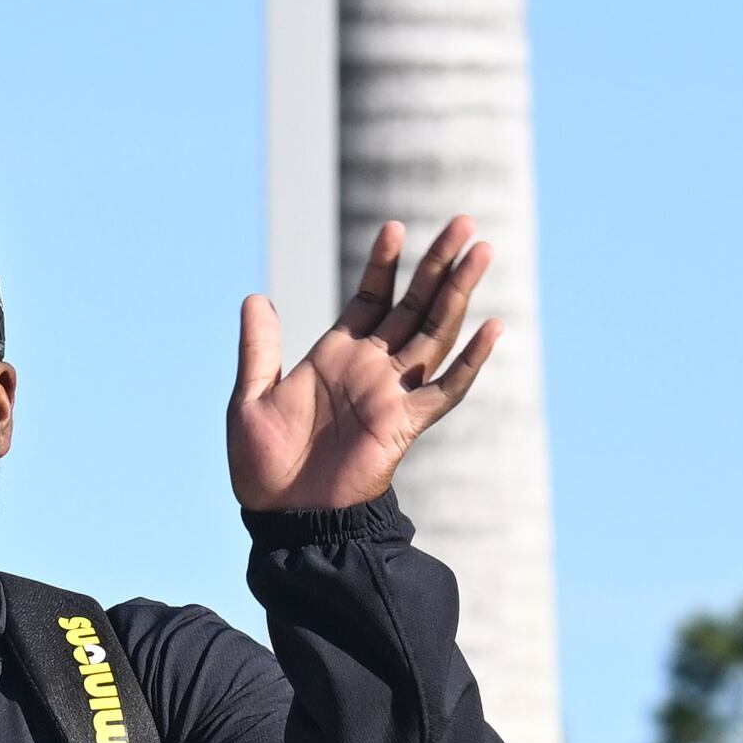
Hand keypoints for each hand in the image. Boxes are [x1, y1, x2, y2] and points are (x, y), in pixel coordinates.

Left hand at [228, 217, 502, 513]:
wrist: (284, 519)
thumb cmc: (264, 467)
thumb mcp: (250, 399)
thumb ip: (259, 349)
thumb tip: (255, 297)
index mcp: (335, 357)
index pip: (370, 298)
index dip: (384, 264)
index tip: (395, 228)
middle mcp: (370, 369)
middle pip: (414, 305)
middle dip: (438, 265)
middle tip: (466, 223)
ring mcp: (391, 395)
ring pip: (435, 333)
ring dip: (459, 293)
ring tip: (482, 252)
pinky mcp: (404, 426)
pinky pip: (445, 390)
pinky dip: (469, 361)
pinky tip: (492, 328)